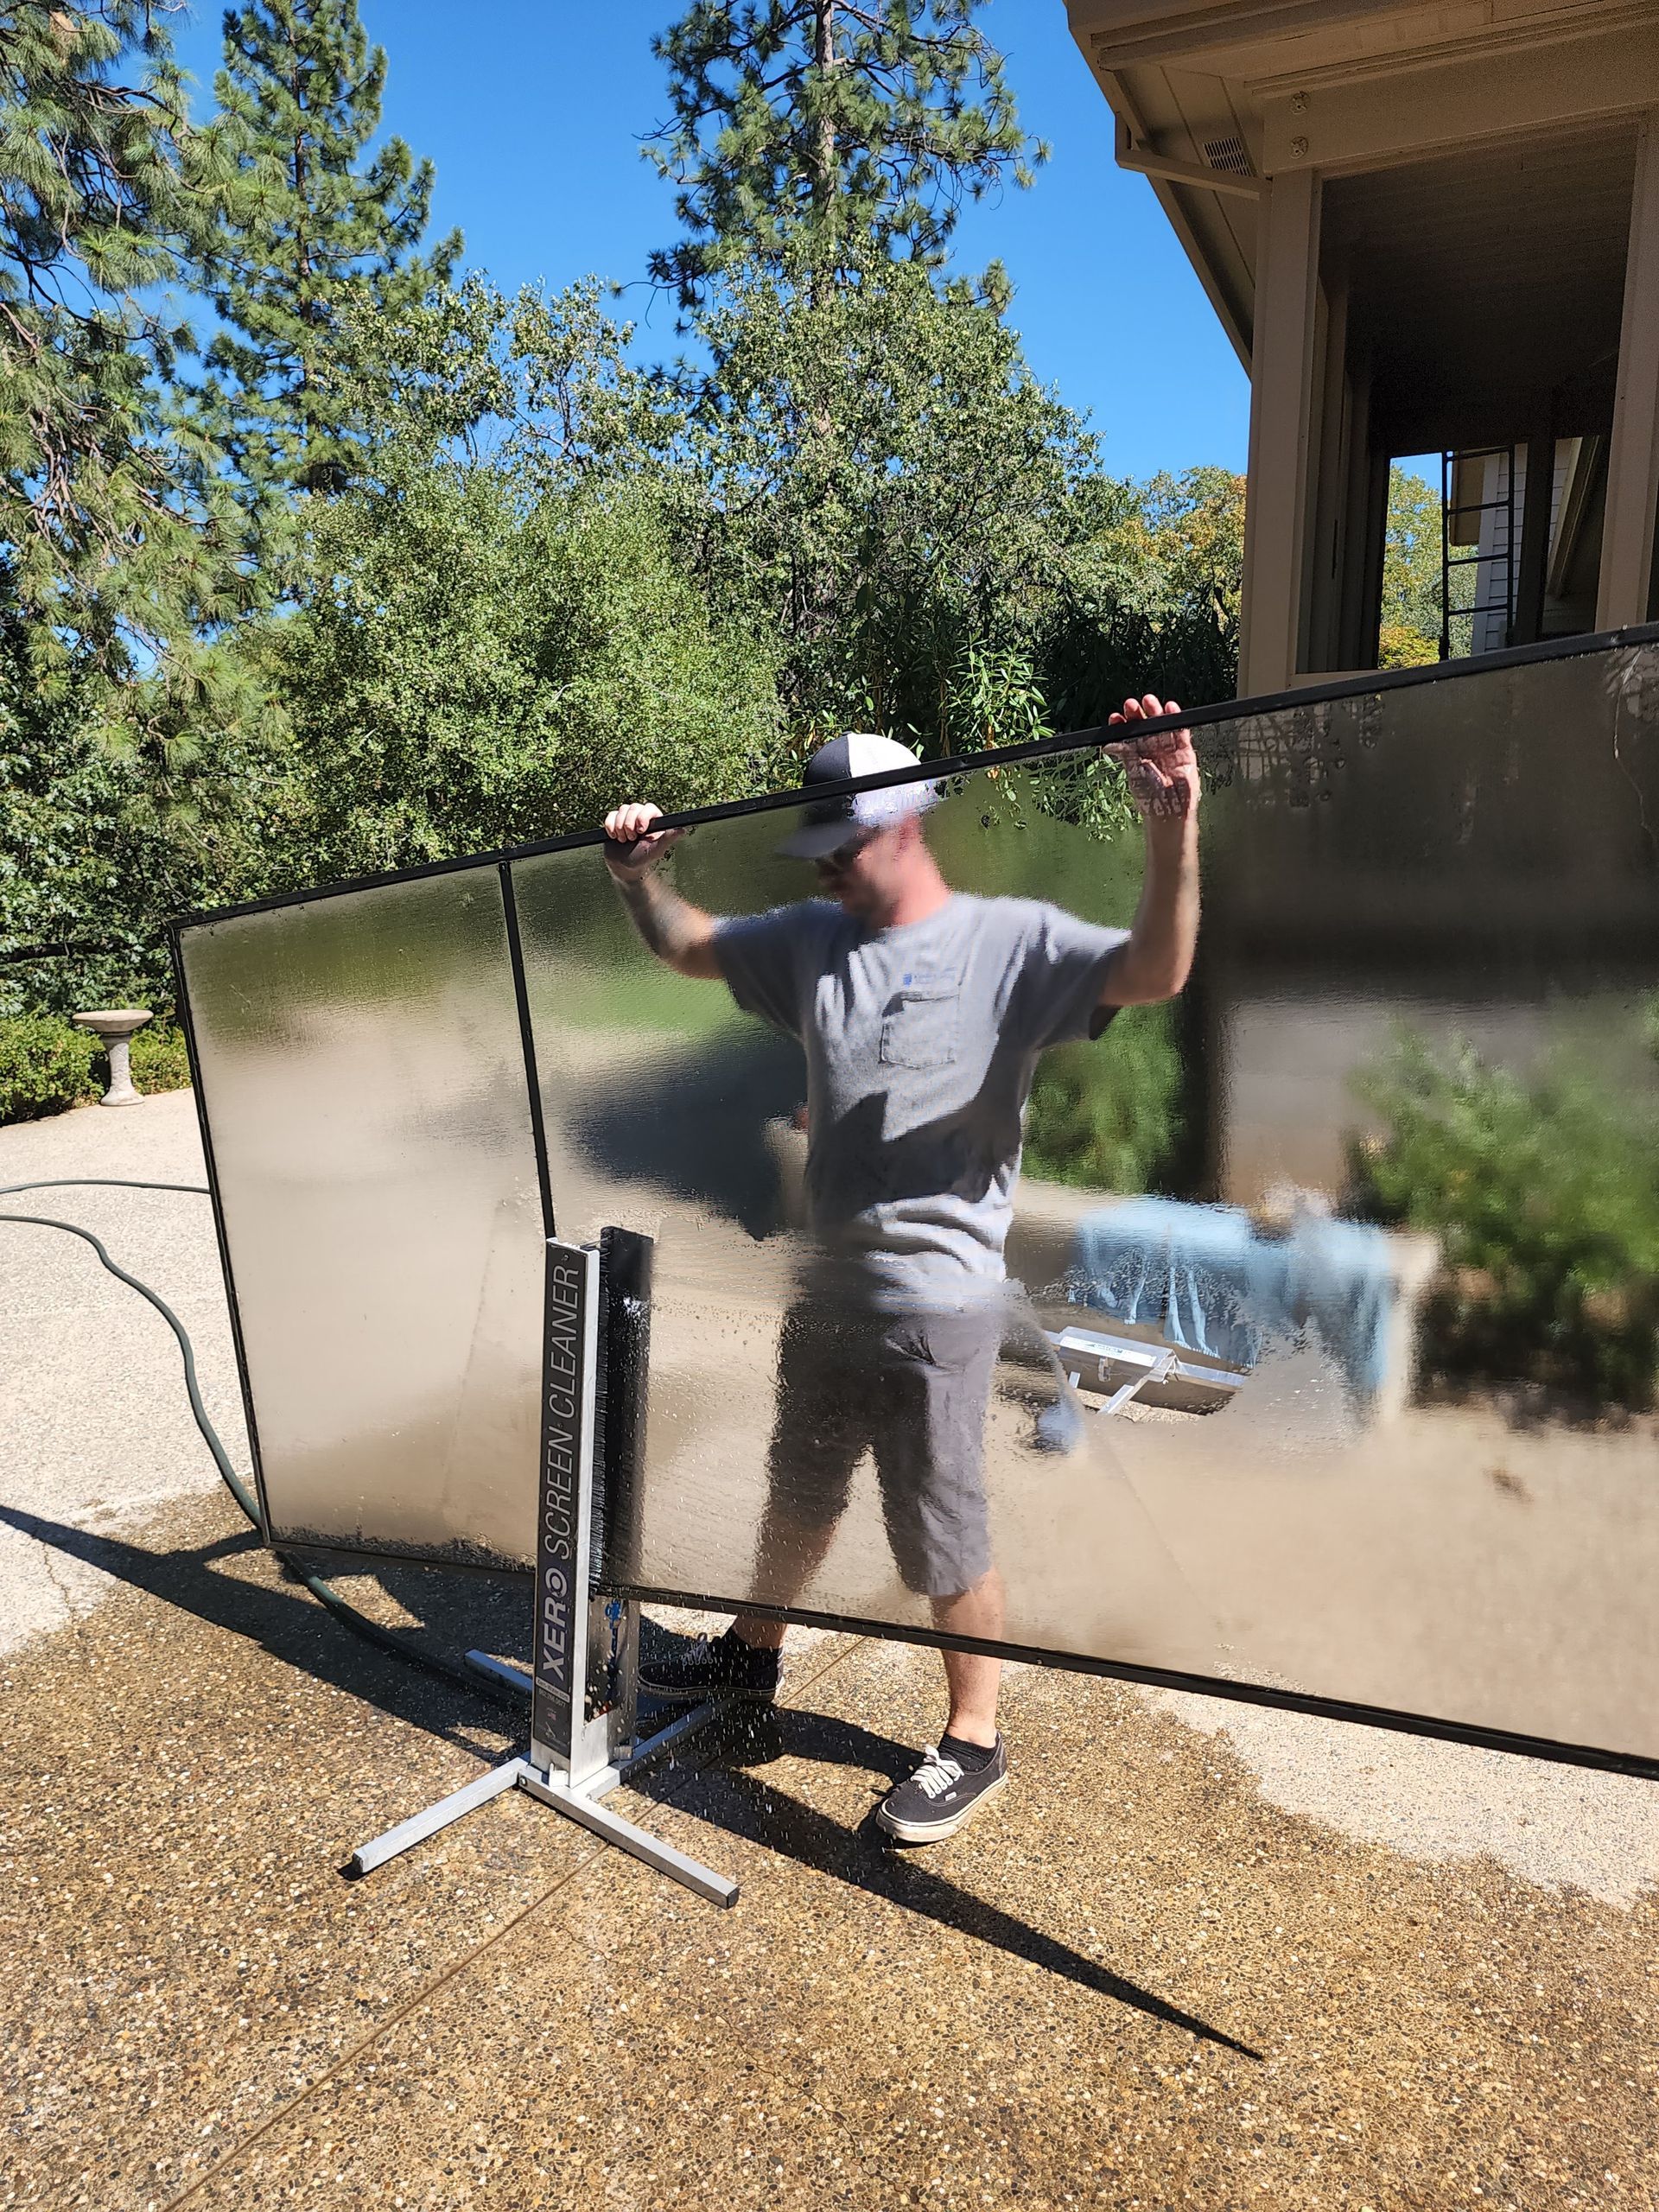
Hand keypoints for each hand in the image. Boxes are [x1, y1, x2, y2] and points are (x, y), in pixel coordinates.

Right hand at [603, 801, 683, 879]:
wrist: (624, 867)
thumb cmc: (642, 859)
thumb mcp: (655, 850)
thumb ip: (668, 839)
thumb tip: (682, 830)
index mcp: (653, 821)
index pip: (649, 808)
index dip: (642, 817)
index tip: (640, 830)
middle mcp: (641, 816)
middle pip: (633, 807)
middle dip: (629, 824)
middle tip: (632, 839)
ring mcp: (627, 817)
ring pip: (621, 810)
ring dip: (620, 827)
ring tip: (624, 840)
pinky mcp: (615, 820)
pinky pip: (611, 815)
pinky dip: (610, 827)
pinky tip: (614, 837)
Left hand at [1105, 694, 1198, 824]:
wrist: (1169, 811)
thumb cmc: (1149, 797)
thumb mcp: (1133, 772)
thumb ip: (1125, 754)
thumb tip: (1108, 744)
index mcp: (1137, 754)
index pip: (1128, 735)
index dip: (1123, 725)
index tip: (1116, 717)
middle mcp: (1152, 749)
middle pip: (1145, 726)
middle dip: (1138, 714)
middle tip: (1131, 704)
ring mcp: (1168, 750)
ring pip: (1163, 725)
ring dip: (1156, 712)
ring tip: (1149, 701)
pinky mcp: (1185, 752)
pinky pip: (1181, 732)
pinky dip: (1177, 719)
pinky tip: (1171, 707)